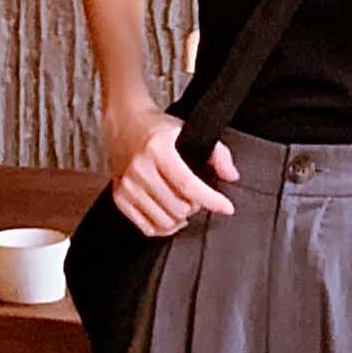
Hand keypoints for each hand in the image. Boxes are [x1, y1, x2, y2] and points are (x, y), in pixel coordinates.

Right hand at [106, 105, 238, 236]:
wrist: (124, 124)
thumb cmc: (158, 131)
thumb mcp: (189, 131)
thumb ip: (217, 153)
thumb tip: (231, 176)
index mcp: (158, 149)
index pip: (187, 184)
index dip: (210, 199)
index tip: (227, 207)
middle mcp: (140, 168)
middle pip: (178, 207)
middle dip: (195, 207)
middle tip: (196, 197)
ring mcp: (128, 185)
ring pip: (164, 221)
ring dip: (180, 218)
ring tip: (183, 205)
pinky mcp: (120, 197)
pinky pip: (146, 227)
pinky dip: (163, 227)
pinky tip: (169, 215)